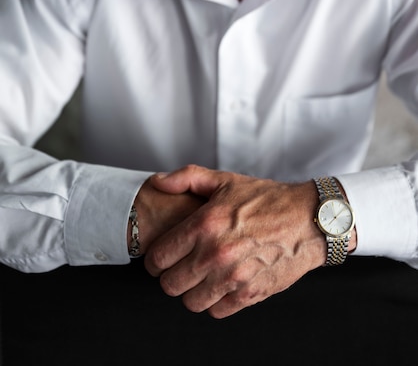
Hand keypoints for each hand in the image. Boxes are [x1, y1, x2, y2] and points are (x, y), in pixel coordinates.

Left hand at [144, 165, 326, 317]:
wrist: (308, 219)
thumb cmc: (266, 199)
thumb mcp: (225, 180)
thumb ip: (187, 178)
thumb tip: (158, 183)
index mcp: (204, 224)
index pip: (158, 257)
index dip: (156, 258)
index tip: (163, 255)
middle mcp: (215, 253)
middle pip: (170, 285)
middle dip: (171, 276)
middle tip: (181, 266)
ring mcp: (232, 277)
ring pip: (190, 302)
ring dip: (192, 291)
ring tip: (201, 276)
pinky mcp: (250, 294)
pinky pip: (216, 311)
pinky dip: (215, 302)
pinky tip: (221, 284)